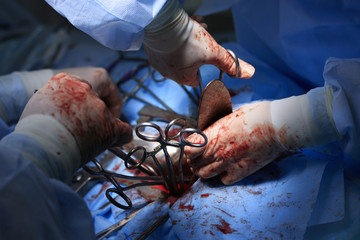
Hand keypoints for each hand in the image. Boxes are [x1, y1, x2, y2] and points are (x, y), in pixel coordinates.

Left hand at [20, 73, 131, 163]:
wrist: (32, 94)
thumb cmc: (69, 109)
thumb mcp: (99, 119)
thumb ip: (115, 127)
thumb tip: (124, 136)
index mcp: (103, 77)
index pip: (117, 103)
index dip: (114, 120)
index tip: (105, 131)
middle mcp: (90, 73)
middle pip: (102, 101)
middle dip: (98, 116)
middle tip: (91, 130)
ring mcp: (75, 76)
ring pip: (88, 101)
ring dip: (86, 113)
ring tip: (77, 125)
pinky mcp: (61, 81)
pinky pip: (74, 98)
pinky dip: (73, 108)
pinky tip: (66, 118)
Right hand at [143, 1, 254, 86]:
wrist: (162, 23)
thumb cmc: (187, 40)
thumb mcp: (214, 52)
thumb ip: (230, 64)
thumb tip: (250, 73)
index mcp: (182, 78)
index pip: (196, 80)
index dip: (203, 69)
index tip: (206, 57)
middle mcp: (168, 73)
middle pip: (188, 64)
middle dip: (198, 51)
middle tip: (203, 37)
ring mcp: (158, 61)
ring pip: (178, 52)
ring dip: (189, 41)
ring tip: (195, 27)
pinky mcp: (151, 48)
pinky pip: (166, 44)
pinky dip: (176, 36)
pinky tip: (182, 24)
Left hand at [185, 89, 340, 184]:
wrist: (277, 125)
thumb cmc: (256, 114)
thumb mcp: (229, 115)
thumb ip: (215, 127)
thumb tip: (208, 132)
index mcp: (213, 134)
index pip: (188, 149)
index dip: (188, 148)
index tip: (191, 146)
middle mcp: (217, 151)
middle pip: (194, 164)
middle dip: (194, 161)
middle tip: (198, 157)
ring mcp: (228, 163)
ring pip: (205, 174)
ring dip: (203, 170)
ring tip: (208, 164)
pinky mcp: (241, 171)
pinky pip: (224, 180)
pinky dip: (222, 176)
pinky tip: (226, 169)